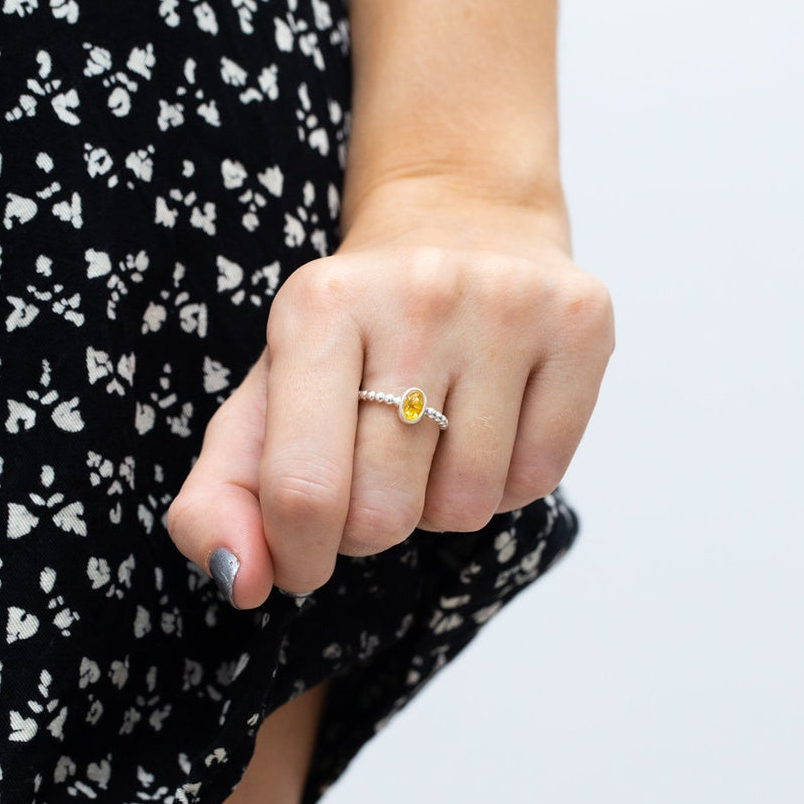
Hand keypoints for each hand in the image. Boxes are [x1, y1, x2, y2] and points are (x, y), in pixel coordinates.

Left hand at [165, 186, 613, 608]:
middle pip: (384, 513)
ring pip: (465, 507)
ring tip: (434, 435)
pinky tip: (490, 423)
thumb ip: (222, 494)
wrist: (458, 222)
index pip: (300, 492)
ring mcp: (507, 303)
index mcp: (317, 306)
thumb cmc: (353, 334)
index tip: (300, 553)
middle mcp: (416, 292)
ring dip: (440, 503)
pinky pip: (536, 479)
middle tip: (373, 469)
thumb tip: (238, 581)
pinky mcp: (580, 321)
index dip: (295, 555)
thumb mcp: (266, 396)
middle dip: (370, 525)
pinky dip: (504, 483)